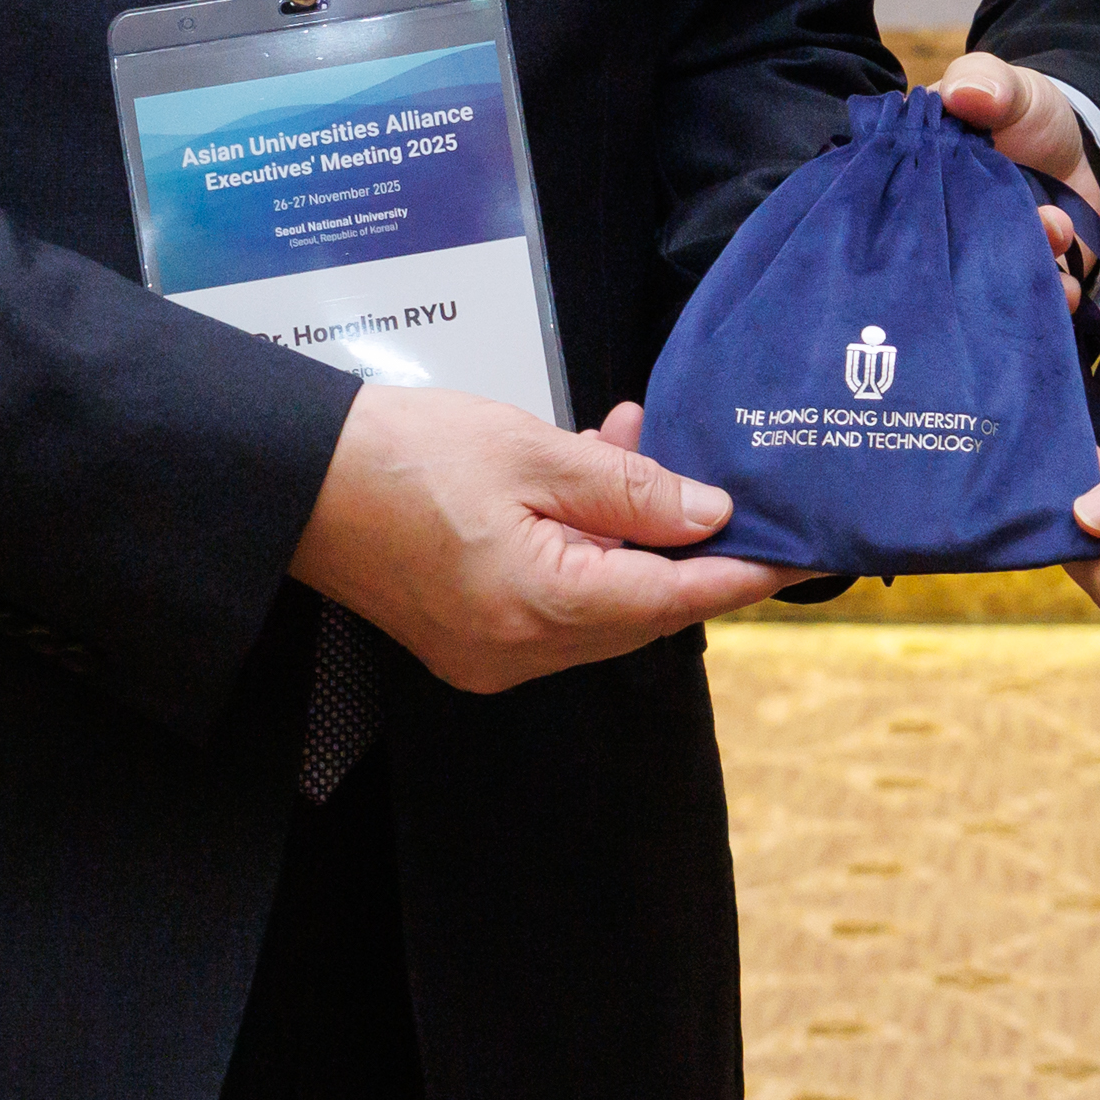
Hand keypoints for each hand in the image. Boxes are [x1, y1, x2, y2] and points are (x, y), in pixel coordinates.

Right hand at [289, 389, 797, 693]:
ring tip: (633, 443)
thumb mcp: (532, 453)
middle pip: (643, 608)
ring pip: (603, 603)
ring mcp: (492, 657)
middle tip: (717, 470)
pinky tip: (587, 482)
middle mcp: (521, 653)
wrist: (295, 482)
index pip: (677, 597)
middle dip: (686, 540)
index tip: (803, 553)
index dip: (746, 573)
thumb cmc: (400, 455)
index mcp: (542, 607)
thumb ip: (628, 487)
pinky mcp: (470, 642)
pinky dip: (587, 550)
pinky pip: (559, 603)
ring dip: (633, 535)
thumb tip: (708, 514)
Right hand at [938, 51, 1099, 313]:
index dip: (918, 200)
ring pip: (983, 281)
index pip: (897, 195)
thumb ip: (989, 81)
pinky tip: (1066, 282)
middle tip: (1013, 221)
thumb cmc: (1029, 117)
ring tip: (1055, 228)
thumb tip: (962, 94)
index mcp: (922, 174)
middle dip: (975, 244)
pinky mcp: (1017, 280)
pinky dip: (1046, 296)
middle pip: (937, 248)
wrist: (1083, 156)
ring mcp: (981, 257)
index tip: (953, 190)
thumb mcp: (1012, 88)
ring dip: (1019, 265)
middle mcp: (943, 223)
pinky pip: (1024, 302)